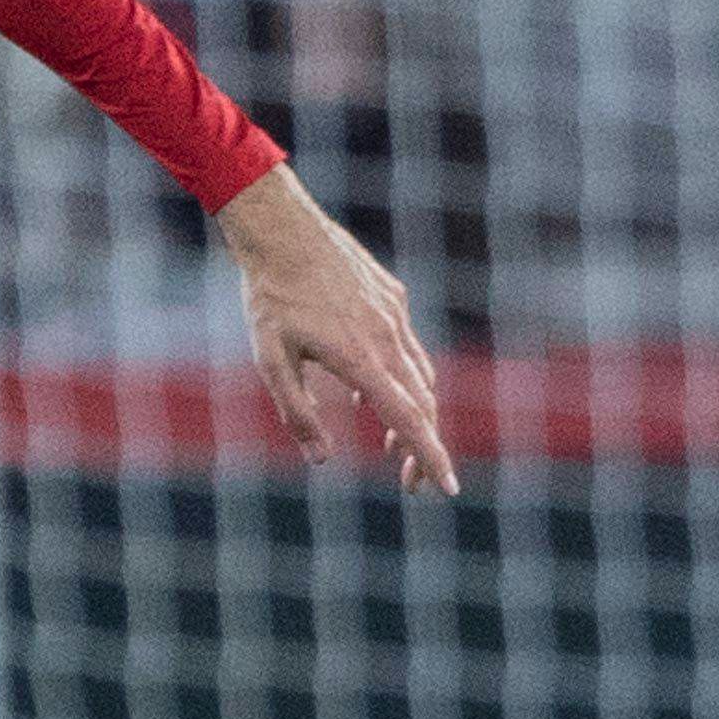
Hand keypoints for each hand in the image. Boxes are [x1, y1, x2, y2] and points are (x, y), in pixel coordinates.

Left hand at [217, 165, 458, 495]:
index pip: (408, 421)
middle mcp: (388, 339)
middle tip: (410, 484)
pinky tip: (367, 392)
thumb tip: (321, 460)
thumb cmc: (270, 297)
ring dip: (412, 416)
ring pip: (418, 377)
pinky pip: (405, 347)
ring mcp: (394, 315)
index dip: (430, 458)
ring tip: (390, 448)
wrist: (283, 229)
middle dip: (421, 449)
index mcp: (362, 360)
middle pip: (421, 405)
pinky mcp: (391, 297)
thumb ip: (297, 413)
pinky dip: (399, 379)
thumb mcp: (271, 361)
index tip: (447, 488)